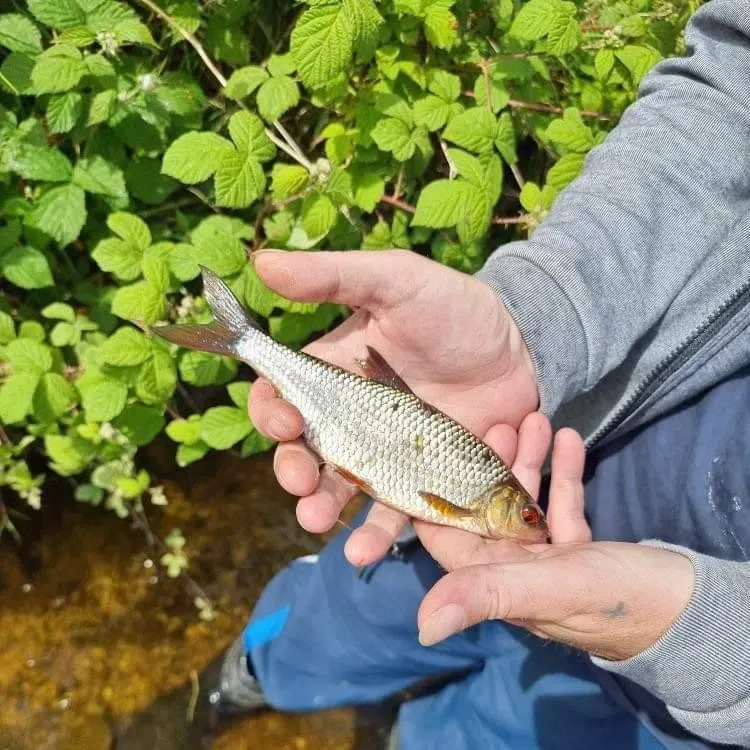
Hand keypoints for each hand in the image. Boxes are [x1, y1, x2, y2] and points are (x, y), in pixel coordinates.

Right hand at [249, 249, 538, 566]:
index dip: (272, 412)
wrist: (522, 346)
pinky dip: (376, 533)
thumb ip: (332, 276)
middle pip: (303, 453)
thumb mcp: (395, 280)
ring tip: (316, 521)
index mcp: (334, 373)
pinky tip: (365, 551)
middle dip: (291, 470)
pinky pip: (392, 512)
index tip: (285, 419)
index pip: (284, 396)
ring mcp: (386, 455)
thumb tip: (261, 261)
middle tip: (300, 479)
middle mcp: (351, 419)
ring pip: (339, 490)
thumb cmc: (455, 308)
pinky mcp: (422, 482)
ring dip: (320, 509)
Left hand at [416, 415, 695, 661]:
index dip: (437, 497)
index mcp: (495, 581)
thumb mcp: (548, 590)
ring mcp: (546, 558)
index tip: (434, 453)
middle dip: (490, 465)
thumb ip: (488, 595)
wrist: (687, 611)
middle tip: (500, 425)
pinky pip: (561, 505)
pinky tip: (569, 437)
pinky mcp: (577, 548)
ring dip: (529, 461)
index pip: (447, 536)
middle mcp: (514, 570)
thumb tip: (423, 627)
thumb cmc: (616, 601)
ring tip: (536, 419)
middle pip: (487, 509)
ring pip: (524, 502)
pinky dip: (562, 473)